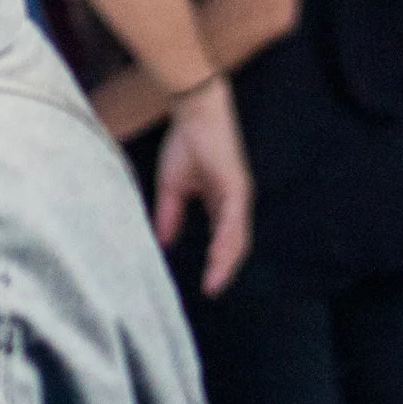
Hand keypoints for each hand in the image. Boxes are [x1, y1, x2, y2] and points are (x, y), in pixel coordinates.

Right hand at [150, 76, 250, 296]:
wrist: (194, 113)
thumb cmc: (186, 143)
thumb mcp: (171, 186)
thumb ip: (169, 215)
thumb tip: (164, 242)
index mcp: (221, 202)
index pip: (222, 238)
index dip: (216, 261)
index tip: (206, 284)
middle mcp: (234, 203)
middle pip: (234, 243)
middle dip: (223, 268)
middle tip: (212, 289)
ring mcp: (238, 196)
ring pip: (237, 236)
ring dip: (226, 260)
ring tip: (215, 280)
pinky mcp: (237, 187)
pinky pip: (233, 220)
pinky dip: (227, 239)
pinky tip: (219, 254)